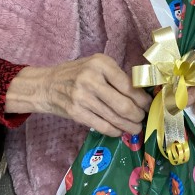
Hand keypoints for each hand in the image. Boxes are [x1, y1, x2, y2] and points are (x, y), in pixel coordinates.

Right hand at [6, 55, 151, 136]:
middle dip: (138, 115)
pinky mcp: (76, 113)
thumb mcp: (96, 66)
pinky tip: (119, 130)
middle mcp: (91, 79)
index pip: (128, 85)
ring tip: (135, 128)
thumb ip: (116, 76)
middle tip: (142, 119)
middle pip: (124, 104)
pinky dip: (114, 130)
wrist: (46, 85)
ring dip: (129, 126)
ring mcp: (82, 97)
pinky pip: (102, 126)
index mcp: (100, 64)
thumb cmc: (76, 74)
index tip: (148, 105)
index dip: (142, 99)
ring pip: (114, 118)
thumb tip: (142, 94)